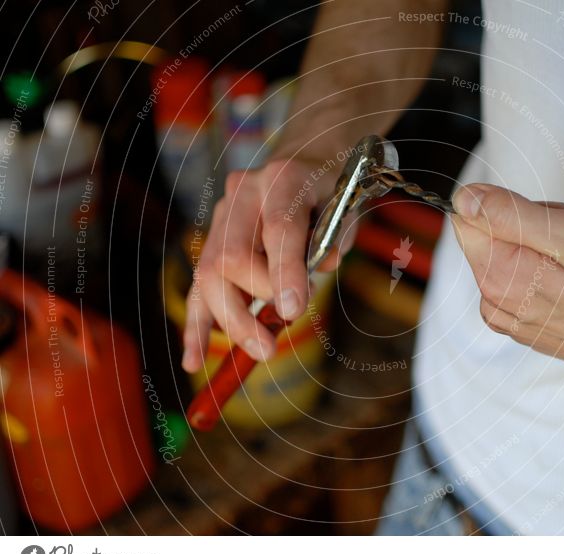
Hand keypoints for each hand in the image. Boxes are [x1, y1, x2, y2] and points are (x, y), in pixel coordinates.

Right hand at [181, 157, 355, 371]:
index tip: (293, 311)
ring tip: (260, 351)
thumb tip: (321, 267)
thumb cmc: (330, 189)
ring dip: (231, 321)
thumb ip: (337, 236)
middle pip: (230, 256)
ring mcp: (222, 215)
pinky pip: (199, 287)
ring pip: (208, 275)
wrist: (304, 161)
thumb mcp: (347, 206)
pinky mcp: (212, 240)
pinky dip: (198, 325)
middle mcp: (244, 193)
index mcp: (283, 178)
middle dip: (253, 302)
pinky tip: (193, 359)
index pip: (278, 228)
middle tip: (281, 332)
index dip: (284, 272)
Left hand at [451, 183, 563, 391]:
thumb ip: (508, 213)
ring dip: (544, 247)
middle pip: (492, 234)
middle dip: (530, 225)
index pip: (468, 217)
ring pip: (511, 255)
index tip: (546, 220)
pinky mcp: (527, 326)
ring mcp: (510, 319)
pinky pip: (526, 278)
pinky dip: (550, 270)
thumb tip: (463, 200)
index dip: (509, 205)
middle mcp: (493, 303)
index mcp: (497, 277)